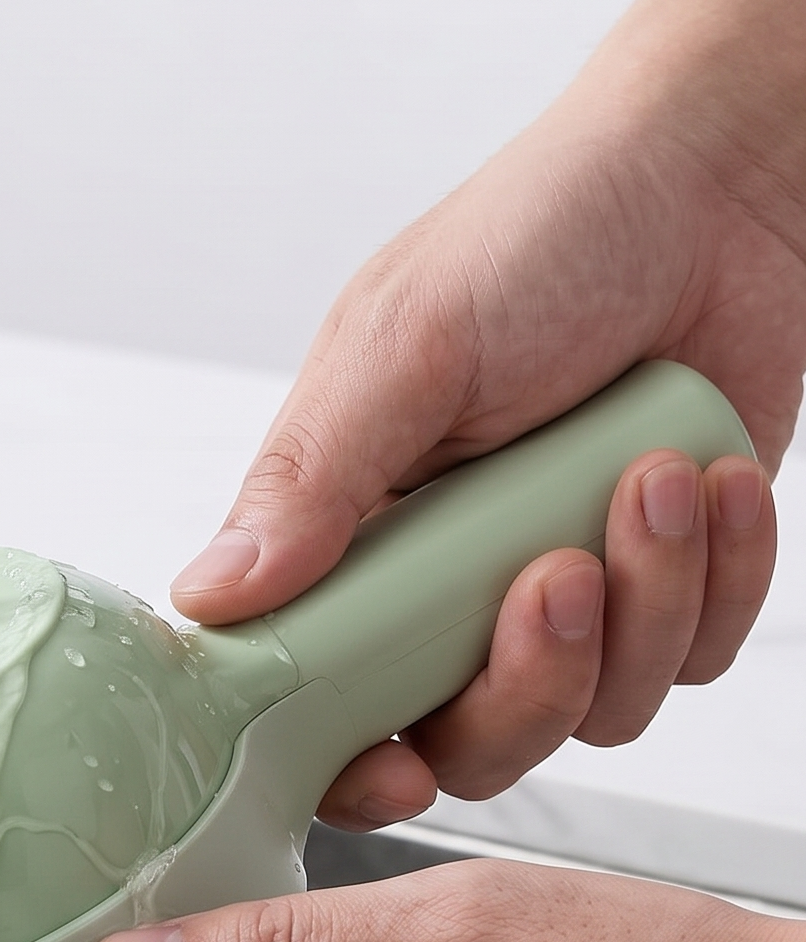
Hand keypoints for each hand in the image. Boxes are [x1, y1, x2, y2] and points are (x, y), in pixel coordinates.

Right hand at [169, 0, 805, 827]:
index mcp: (352, 534)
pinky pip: (693, 661)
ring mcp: (560, 591)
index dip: (349, 762)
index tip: (392, 766)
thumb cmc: (551, 232)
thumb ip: (310, 480)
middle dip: (524, 683)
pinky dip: (717, 582)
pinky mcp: (669, 584)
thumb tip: (212, 595)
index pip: (320, 699)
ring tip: (651, 477)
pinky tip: (707, 483)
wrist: (730, 176)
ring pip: (593, 712)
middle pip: (468, 741)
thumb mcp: (404, 345)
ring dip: (642, 607)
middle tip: (554, 575)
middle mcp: (448, 583)